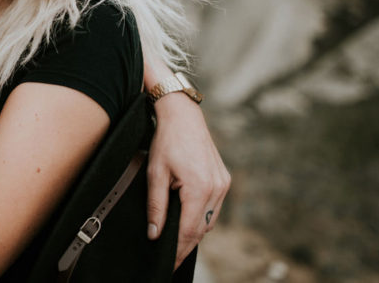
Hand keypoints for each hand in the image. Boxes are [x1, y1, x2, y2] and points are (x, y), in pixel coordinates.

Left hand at [146, 93, 229, 268]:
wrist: (183, 116)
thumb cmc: (167, 141)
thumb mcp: (155, 174)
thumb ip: (156, 206)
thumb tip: (155, 233)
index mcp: (199, 187)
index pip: (189, 230)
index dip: (178, 250)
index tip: (168, 263)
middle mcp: (216, 188)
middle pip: (201, 229)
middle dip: (186, 245)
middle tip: (169, 257)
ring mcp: (223, 184)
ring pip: (209, 220)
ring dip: (194, 231)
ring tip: (176, 241)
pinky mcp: (224, 179)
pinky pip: (214, 207)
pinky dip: (201, 216)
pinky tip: (188, 219)